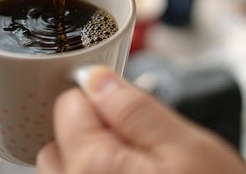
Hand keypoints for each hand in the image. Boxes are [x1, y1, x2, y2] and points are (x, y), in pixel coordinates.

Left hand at [37, 66, 245, 173]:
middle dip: (90, 137)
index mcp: (91, 168)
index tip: (130, 115)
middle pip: (57, 145)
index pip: (68, 106)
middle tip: (141, 152)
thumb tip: (97, 80)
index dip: (102, 102)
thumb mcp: (188, 148)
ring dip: (91, 169)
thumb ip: (135, 110)